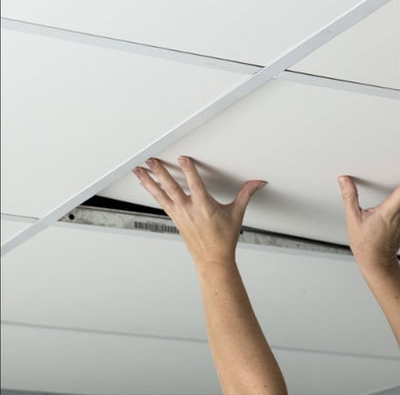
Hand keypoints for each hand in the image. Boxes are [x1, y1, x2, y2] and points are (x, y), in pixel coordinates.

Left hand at [133, 156, 266, 265]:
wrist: (212, 259)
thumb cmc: (223, 239)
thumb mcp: (236, 214)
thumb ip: (245, 195)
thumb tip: (257, 183)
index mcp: (204, 207)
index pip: (195, 184)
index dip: (188, 170)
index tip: (182, 158)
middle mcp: (188, 210)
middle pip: (171, 187)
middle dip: (160, 172)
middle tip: (151, 160)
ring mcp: (179, 215)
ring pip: (161, 195)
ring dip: (149, 182)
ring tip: (139, 171)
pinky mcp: (175, 218)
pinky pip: (161, 202)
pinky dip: (152, 192)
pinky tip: (146, 184)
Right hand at [337, 175, 399, 272]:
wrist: (375, 261)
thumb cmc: (365, 243)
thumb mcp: (352, 218)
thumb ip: (349, 196)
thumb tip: (344, 180)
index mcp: (389, 210)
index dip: (398, 178)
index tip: (395, 168)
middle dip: (397, 185)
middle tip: (393, 171)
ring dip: (398, 193)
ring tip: (392, 188)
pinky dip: (399, 201)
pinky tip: (392, 201)